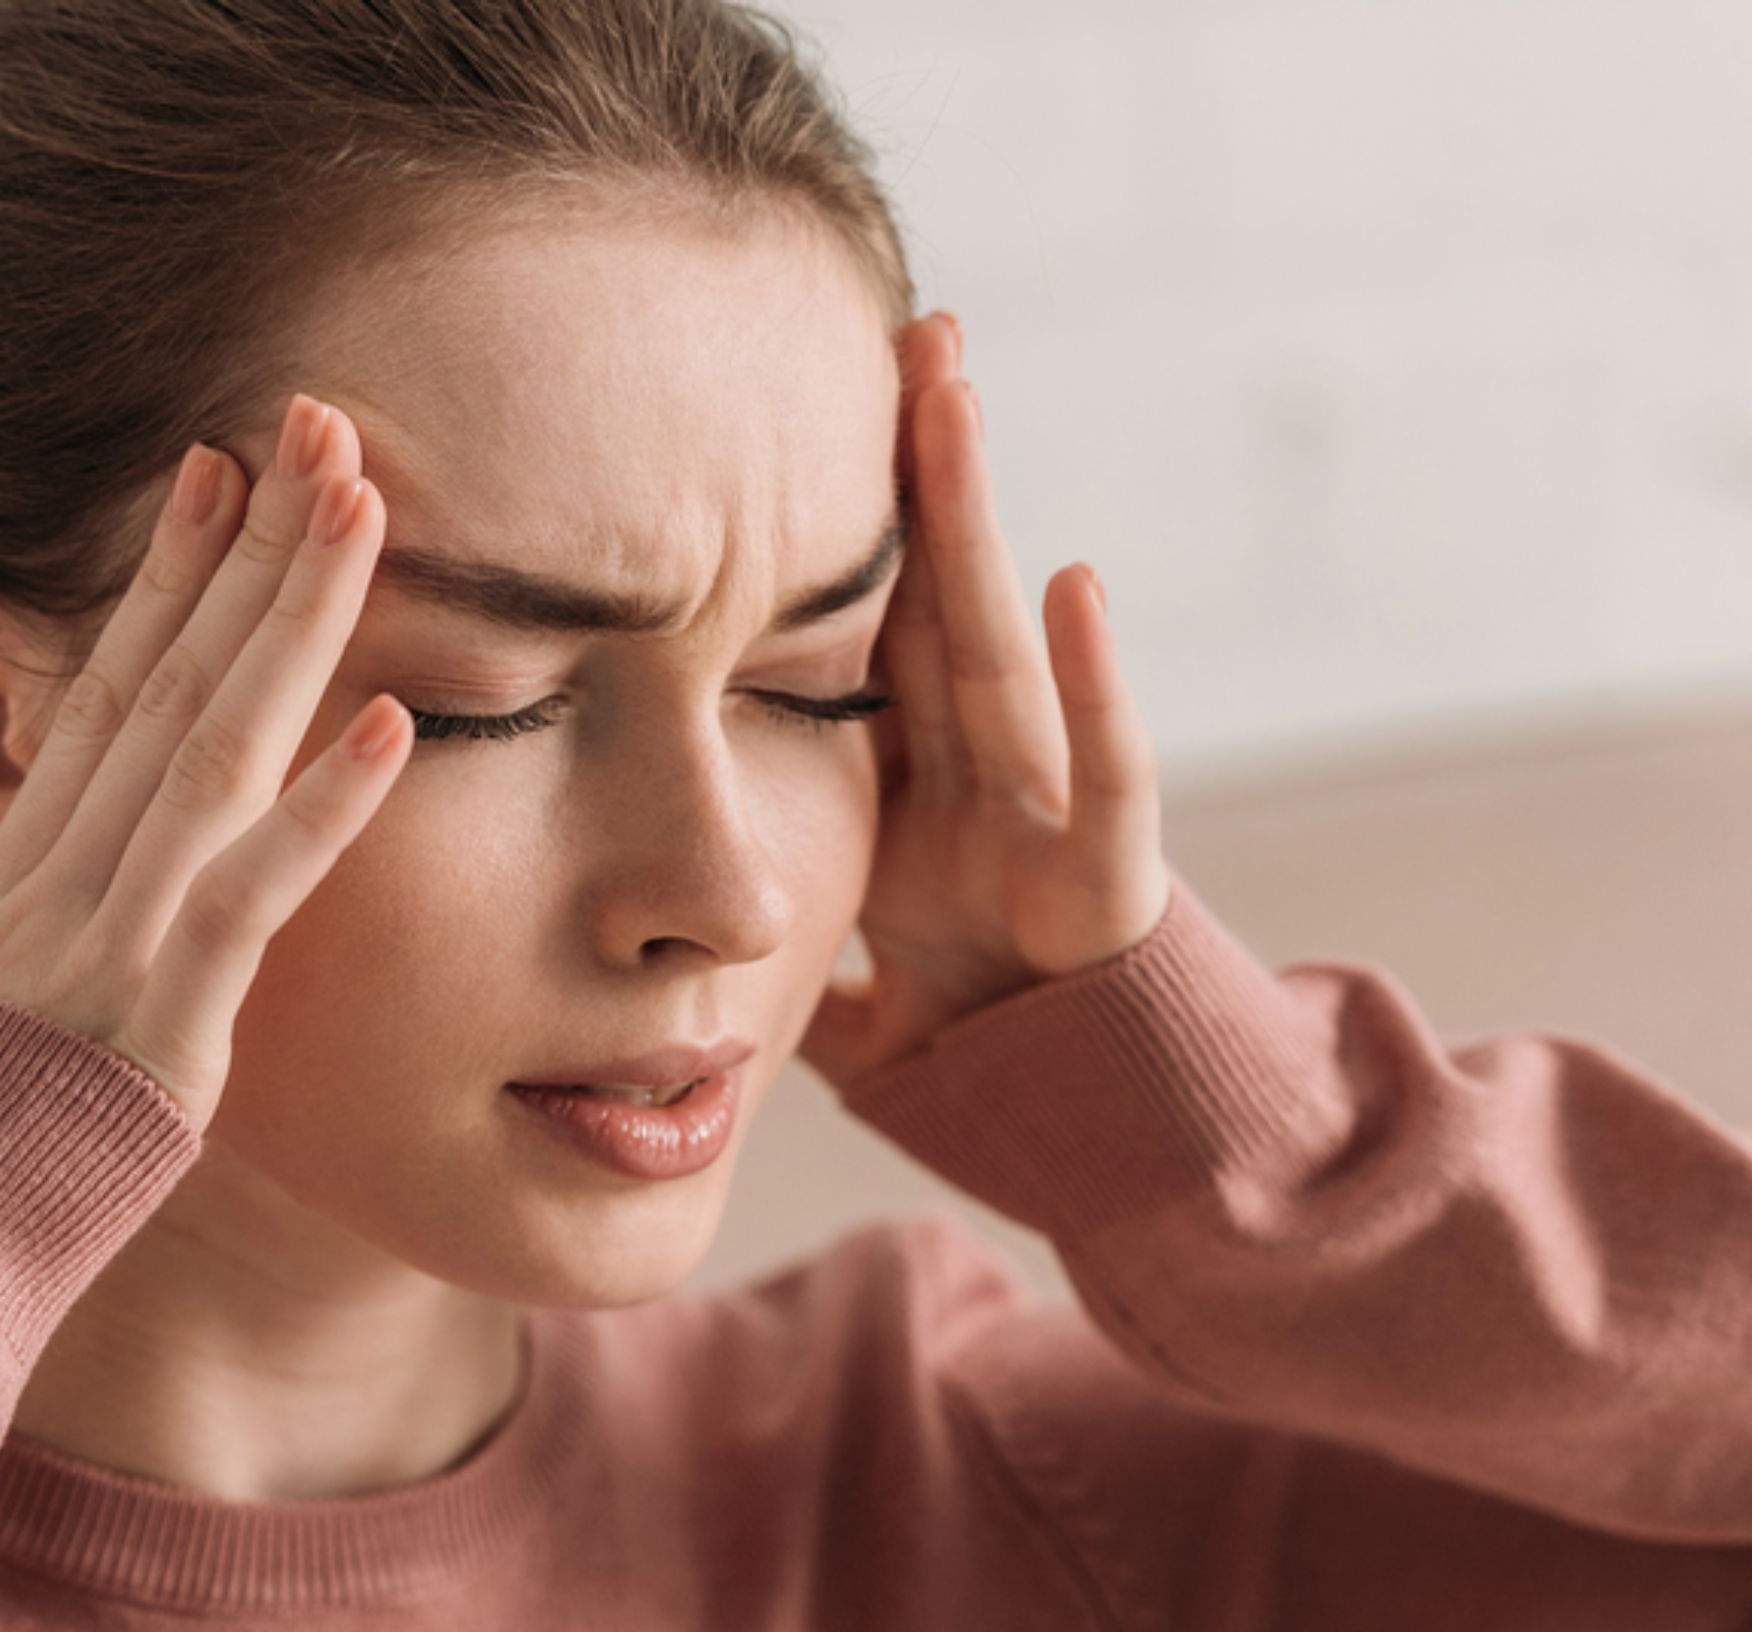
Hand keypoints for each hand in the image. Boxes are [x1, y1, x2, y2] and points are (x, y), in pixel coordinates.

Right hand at [0, 392, 410, 1137]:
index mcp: (12, 876)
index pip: (101, 697)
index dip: (164, 584)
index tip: (214, 479)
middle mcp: (57, 880)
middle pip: (164, 684)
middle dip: (245, 552)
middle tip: (314, 429)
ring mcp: (105, 940)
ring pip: (210, 749)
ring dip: (293, 623)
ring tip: (362, 510)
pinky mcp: (155, 1022)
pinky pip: (250, 896)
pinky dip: (324, 809)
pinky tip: (396, 724)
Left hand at [798, 310, 1173, 1090]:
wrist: (1107, 1143)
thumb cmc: (990, 1056)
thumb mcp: (851, 989)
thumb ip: (786, 956)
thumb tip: (681, 966)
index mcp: (909, 798)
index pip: (859, 646)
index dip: (828, 546)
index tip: (777, 431)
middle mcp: (977, 785)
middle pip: (928, 606)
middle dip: (912, 476)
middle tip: (894, 331)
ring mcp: (1043, 821)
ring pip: (1002, 649)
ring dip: (976, 524)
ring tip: (953, 395)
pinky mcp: (1107, 884)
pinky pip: (1104, 778)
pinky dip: (1097, 689)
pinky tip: (1074, 588)